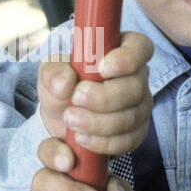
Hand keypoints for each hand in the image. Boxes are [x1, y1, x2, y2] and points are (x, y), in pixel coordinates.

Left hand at [37, 30, 152, 155]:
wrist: (62, 116)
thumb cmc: (62, 85)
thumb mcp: (50, 73)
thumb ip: (53, 73)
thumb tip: (66, 82)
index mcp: (121, 51)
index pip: (140, 47)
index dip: (127, 59)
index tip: (101, 69)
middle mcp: (137, 78)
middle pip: (135, 88)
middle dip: (103, 98)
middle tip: (73, 101)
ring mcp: (140, 107)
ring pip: (131, 117)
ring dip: (98, 123)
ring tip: (70, 119)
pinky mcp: (136, 133)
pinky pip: (128, 140)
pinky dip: (103, 142)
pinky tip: (82, 138)